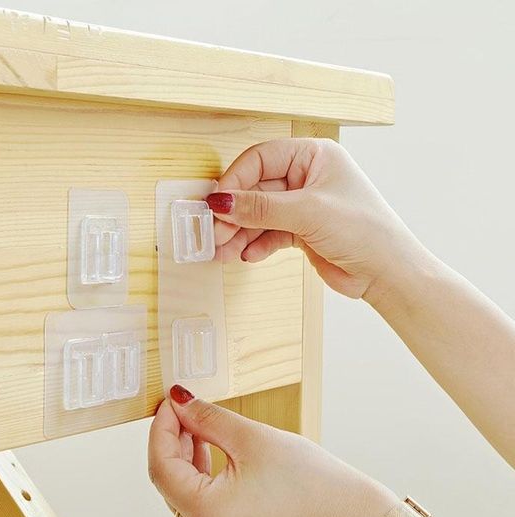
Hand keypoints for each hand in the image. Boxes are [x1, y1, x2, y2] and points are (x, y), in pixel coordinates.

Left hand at [148, 385, 397, 516]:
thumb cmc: (312, 482)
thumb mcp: (252, 439)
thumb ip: (207, 418)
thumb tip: (179, 401)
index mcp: (209, 515)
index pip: (161, 467)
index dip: (161, 429)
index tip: (169, 402)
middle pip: (170, 483)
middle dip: (172, 441)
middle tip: (181, 408)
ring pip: (185, 495)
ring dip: (186, 458)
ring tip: (195, 424)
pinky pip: (203, 508)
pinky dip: (202, 478)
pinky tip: (209, 451)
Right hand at [206, 138, 427, 299]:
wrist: (387, 273)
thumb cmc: (364, 230)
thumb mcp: (308, 212)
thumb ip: (261, 207)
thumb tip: (221, 202)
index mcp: (313, 156)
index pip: (261, 159)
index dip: (236, 180)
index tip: (217, 203)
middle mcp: (306, 177)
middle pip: (256, 189)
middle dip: (235, 213)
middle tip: (215, 232)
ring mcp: (302, 205)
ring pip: (259, 215)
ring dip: (240, 233)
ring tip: (223, 251)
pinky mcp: (301, 231)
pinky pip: (269, 233)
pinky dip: (256, 245)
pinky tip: (248, 256)